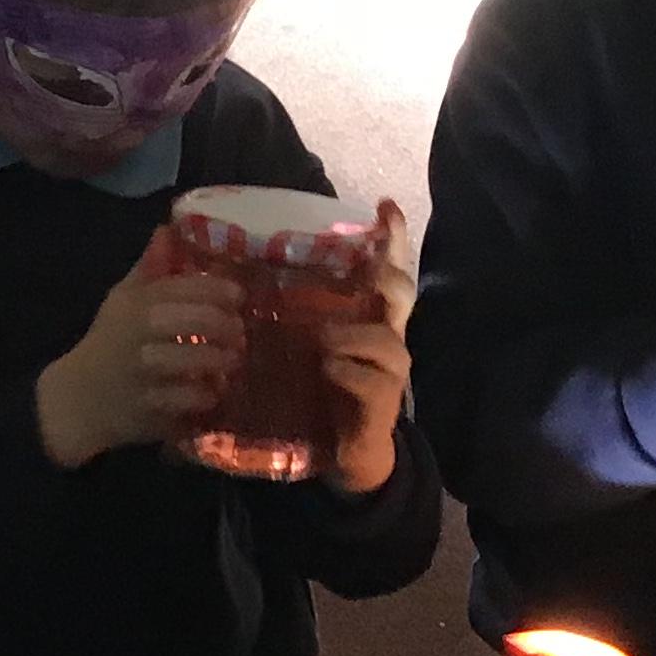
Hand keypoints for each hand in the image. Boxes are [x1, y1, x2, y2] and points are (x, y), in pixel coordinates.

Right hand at [36, 229, 242, 467]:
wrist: (78, 399)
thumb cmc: (108, 342)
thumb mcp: (121, 299)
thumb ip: (149, 268)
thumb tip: (168, 229)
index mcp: (134, 305)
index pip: (181, 288)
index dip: (216, 289)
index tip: (238, 295)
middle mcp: (139, 336)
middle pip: (193, 321)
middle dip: (224, 324)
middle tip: (240, 330)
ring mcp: (143, 375)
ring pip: (193, 362)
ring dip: (221, 359)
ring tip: (233, 359)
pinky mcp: (149, 409)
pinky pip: (187, 400)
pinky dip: (205, 395)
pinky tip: (213, 390)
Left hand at [320, 200, 414, 495]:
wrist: (351, 449)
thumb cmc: (328, 386)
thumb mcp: (312, 341)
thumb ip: (298, 311)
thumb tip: (252, 270)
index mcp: (370, 315)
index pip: (388, 267)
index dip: (393, 237)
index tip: (386, 206)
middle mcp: (388, 336)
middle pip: (402, 293)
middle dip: (389, 277)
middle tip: (372, 273)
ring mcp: (390, 371)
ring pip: (388, 340)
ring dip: (355, 335)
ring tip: (325, 338)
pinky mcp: (382, 404)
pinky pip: (373, 381)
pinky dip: (350, 371)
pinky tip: (329, 369)